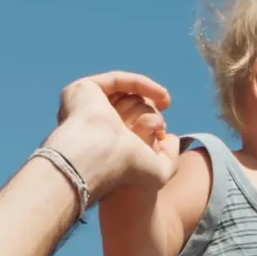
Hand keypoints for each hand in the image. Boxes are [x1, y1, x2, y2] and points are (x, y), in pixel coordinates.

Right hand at [46, 72, 178, 200]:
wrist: (104, 161)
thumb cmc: (125, 172)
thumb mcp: (157, 175)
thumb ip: (169, 160)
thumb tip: (172, 139)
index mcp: (107, 144)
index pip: (135, 121)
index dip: (153, 123)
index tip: (161, 135)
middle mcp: (96, 125)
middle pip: (134, 105)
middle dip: (151, 114)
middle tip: (157, 130)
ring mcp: (89, 107)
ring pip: (129, 96)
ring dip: (147, 109)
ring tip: (151, 125)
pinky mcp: (84, 90)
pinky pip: (119, 80)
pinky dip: (143, 85)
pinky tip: (163, 97)